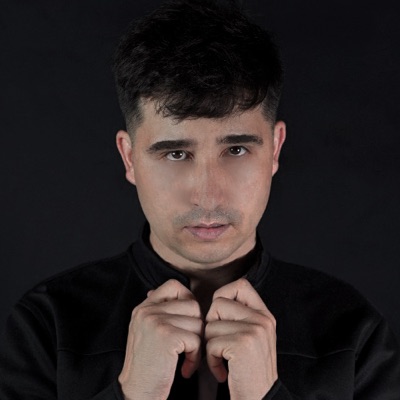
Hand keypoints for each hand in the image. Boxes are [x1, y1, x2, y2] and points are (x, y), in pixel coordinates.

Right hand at [118, 279, 202, 399]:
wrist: (137, 394)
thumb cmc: (147, 366)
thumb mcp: (146, 332)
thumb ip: (158, 311)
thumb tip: (172, 290)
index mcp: (143, 307)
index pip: (174, 285)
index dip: (187, 300)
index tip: (186, 322)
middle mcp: (147, 310)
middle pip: (192, 305)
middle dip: (196, 327)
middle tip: (188, 346)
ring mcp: (156, 321)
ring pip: (197, 322)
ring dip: (197, 345)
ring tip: (185, 358)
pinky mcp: (167, 336)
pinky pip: (196, 339)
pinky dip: (195, 357)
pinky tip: (185, 369)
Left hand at [205, 278, 276, 399]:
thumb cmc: (249, 371)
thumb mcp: (253, 338)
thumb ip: (242, 316)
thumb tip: (217, 299)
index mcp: (264, 315)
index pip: (241, 285)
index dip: (223, 295)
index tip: (220, 315)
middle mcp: (262, 319)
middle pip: (218, 303)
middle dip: (212, 325)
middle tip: (221, 344)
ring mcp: (254, 330)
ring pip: (211, 324)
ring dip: (210, 346)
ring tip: (224, 359)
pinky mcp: (242, 344)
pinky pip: (211, 343)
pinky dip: (211, 360)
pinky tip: (223, 371)